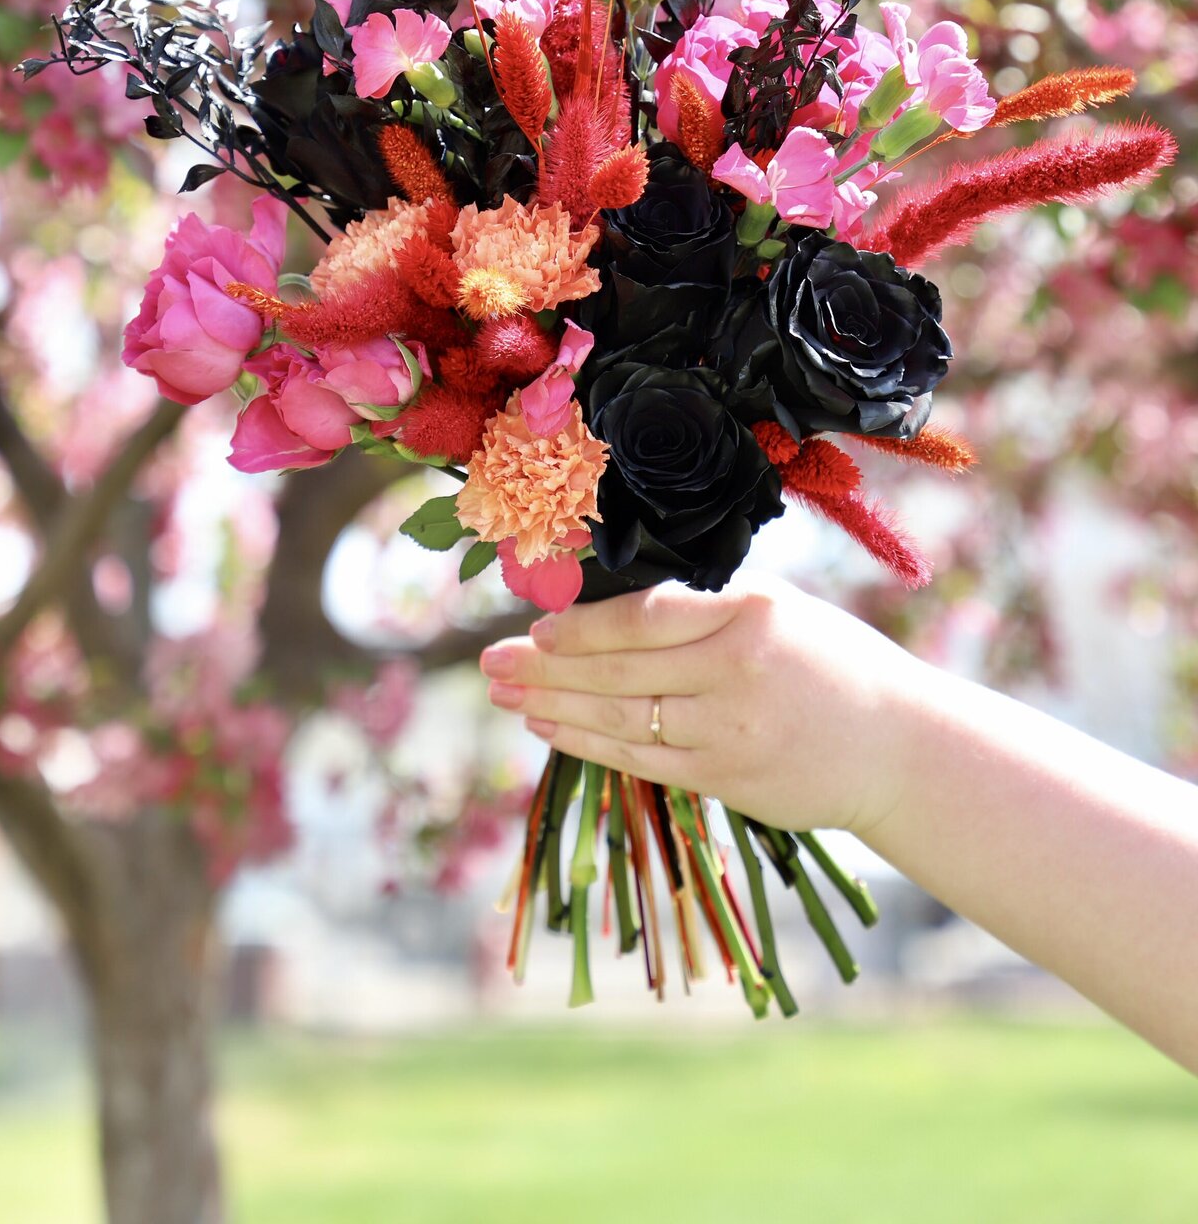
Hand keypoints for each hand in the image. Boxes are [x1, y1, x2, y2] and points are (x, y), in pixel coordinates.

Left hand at [479, 577, 918, 834]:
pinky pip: (641, 760)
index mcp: (750, 613)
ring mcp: (730, 732)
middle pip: (618, 671)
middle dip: (545, 668)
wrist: (898, 745)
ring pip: (621, 720)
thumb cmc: (830, 663)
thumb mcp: (778, 610)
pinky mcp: (727, 779)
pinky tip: (551, 731)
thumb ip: (704, 609)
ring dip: (554, 709)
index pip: (643, 618)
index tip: (536, 627)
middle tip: (491, 663)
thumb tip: (606, 612)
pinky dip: (589, 745)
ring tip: (507, 696)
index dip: (580, 627)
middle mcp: (736, 671)